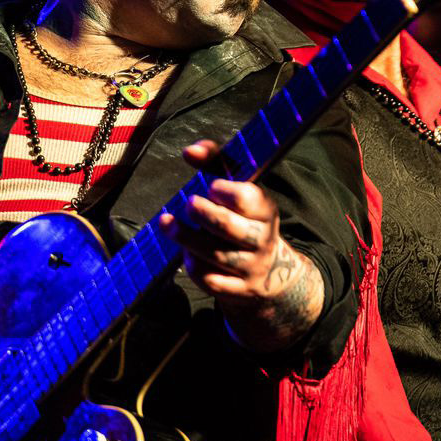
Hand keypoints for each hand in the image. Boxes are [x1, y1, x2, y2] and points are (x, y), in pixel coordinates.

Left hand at [159, 140, 323, 350]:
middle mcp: (262, 238)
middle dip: (202, 214)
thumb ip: (215, 164)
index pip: (247, 198)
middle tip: (188, 204)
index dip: (224, 191)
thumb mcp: (239, 190)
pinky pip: (211, 281)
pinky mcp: (239, 290)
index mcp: (265, 210)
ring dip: (187, 239)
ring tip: (169, 225)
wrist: (271, 273)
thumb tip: (189, 151)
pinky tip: (185, 255)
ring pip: (215, 255)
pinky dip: (193, 267)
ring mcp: (252, 267)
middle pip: (228, 228)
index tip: (210, 186)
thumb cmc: (244, 219)